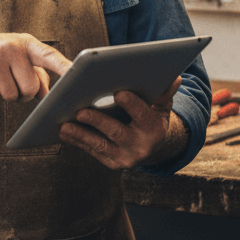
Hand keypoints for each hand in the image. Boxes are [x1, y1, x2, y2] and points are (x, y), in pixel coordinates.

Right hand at [0, 32, 70, 101]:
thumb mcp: (18, 56)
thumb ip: (37, 73)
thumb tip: (48, 94)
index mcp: (26, 43)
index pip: (49, 56)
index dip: (64, 67)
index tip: (77, 74)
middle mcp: (11, 48)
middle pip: (31, 89)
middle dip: (23, 92)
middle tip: (12, 80)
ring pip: (12, 96)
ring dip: (6, 94)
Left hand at [59, 76, 184, 169]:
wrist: (152, 147)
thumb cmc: (153, 117)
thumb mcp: (161, 106)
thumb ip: (164, 92)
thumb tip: (175, 77)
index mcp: (154, 129)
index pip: (142, 115)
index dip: (131, 104)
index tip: (118, 92)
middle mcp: (140, 146)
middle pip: (116, 132)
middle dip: (98, 121)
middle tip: (80, 111)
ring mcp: (125, 157)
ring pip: (100, 145)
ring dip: (80, 135)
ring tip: (63, 125)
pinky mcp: (112, 163)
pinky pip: (92, 151)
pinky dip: (77, 141)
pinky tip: (63, 131)